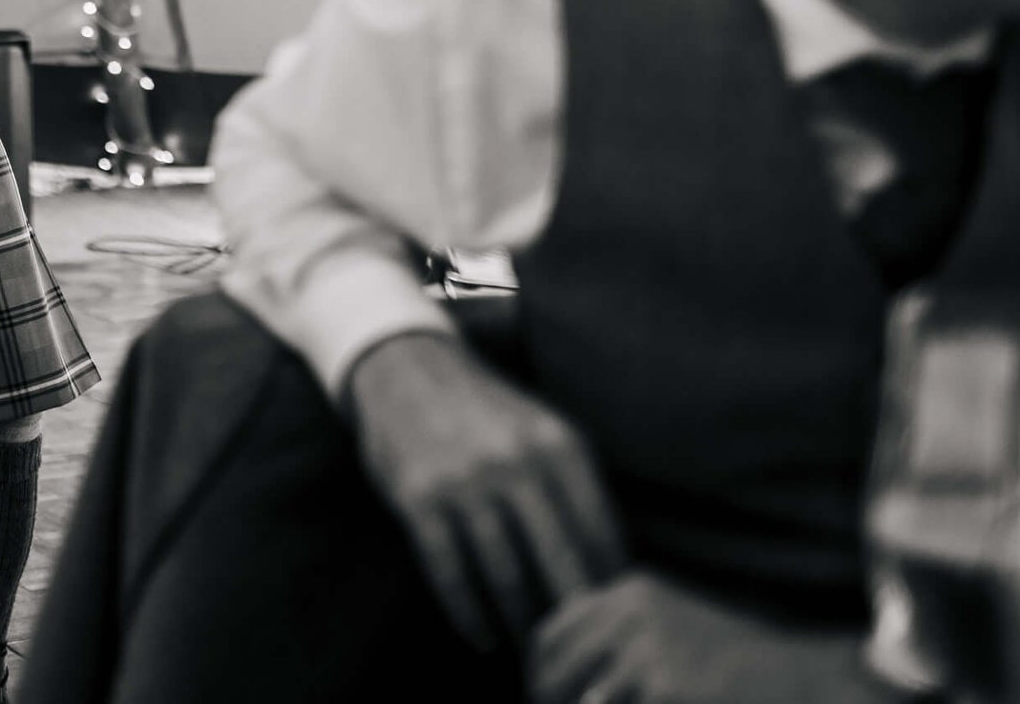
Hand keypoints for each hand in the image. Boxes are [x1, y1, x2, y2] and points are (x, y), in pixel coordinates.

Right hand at [345, 330, 623, 647]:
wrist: (404, 367)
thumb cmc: (486, 412)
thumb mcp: (543, 429)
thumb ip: (576, 485)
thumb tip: (613, 567)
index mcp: (558, 445)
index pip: (600, 535)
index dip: (610, 588)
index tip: (615, 621)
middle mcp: (515, 463)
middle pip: (558, 563)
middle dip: (572, 616)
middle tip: (579, 649)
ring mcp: (464, 483)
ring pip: (505, 577)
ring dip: (521, 623)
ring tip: (533, 651)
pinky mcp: (419, 500)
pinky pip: (450, 574)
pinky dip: (469, 616)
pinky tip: (483, 637)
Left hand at [529, 572, 901, 703]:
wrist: (814, 682)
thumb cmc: (745, 668)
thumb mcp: (676, 630)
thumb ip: (622, 641)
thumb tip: (553, 679)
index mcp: (630, 594)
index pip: (550, 638)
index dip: (542, 679)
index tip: (546, 700)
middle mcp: (631, 614)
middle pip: (552, 674)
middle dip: (552, 702)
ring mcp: (647, 654)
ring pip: (577, 700)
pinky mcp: (664, 692)